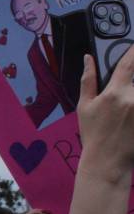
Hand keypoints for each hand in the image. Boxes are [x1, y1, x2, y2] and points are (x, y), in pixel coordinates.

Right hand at [76, 50, 133, 183]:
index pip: (128, 64)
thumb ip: (88, 80)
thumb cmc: (93, 133)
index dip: (133, 52)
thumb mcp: (84, 106)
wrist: (107, 161)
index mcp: (114, 93)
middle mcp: (132, 99)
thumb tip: (88, 58)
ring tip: (127, 108)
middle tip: (125, 92)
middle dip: (133, 79)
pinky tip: (131, 116)